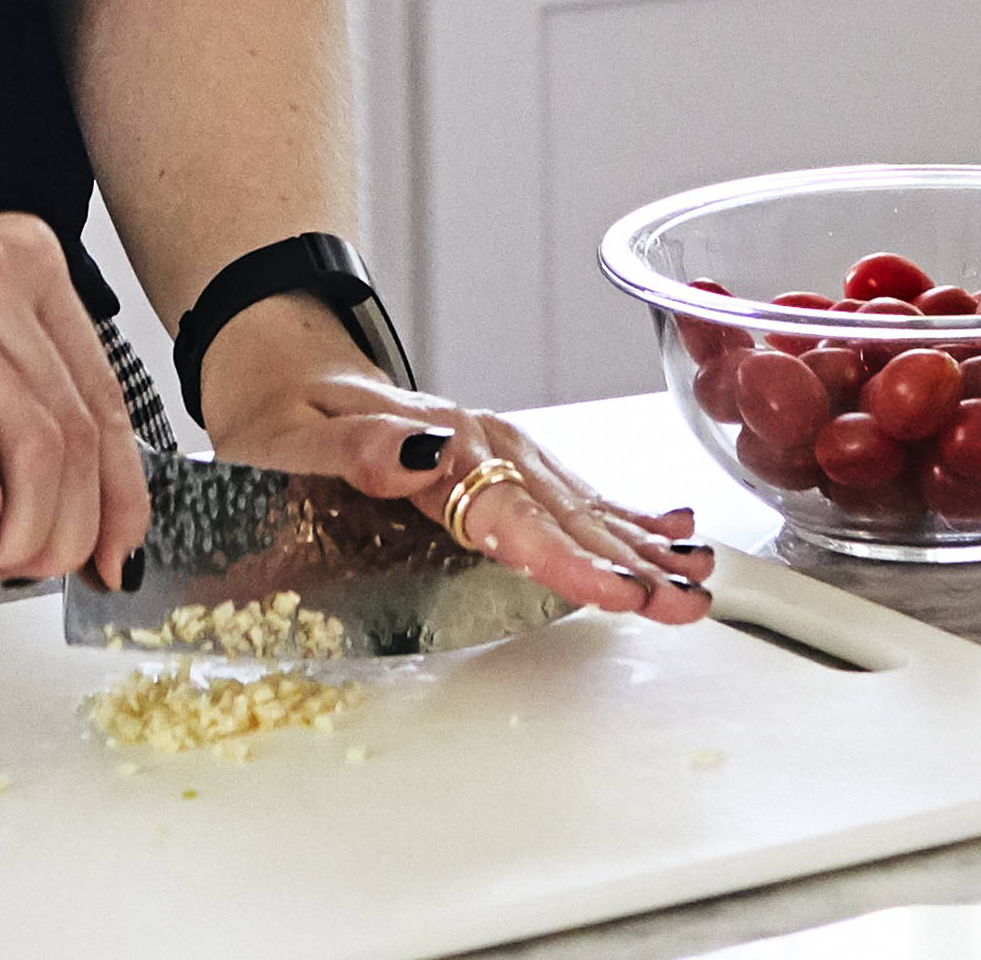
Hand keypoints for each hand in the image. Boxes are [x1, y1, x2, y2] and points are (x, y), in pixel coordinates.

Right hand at [0, 199, 155, 588]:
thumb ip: (6, 369)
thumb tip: (70, 485)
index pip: (107, 396)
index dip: (122, 493)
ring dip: (27, 531)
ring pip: (37, 446)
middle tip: (42, 571)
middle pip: (79, 432)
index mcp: (24, 259)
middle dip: (74, 528)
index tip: (115, 550)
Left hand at [201, 328, 712, 625]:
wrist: (284, 377)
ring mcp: (500, 451)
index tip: (613, 588)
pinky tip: (674, 532)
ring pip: (582, 505)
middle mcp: (481, 445)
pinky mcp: (506, 462)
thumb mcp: (289, 441)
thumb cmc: (282, 422)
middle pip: (564, 514)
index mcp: (435, 445)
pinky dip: (628, 515)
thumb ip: (356, 451)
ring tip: (698, 580)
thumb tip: (423, 453)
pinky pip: (575, 492)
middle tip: (681, 604)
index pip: (511, 517)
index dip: (566, 558)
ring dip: (642, 547)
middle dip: (628, 564)